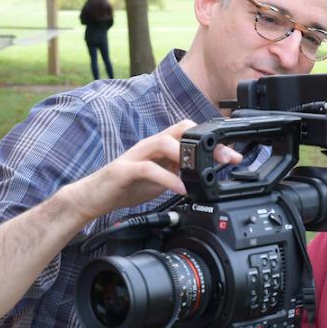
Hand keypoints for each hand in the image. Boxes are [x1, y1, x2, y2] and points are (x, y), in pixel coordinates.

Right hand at [65, 119, 241, 221]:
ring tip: (203, 170)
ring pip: (163, 141)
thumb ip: (181, 172)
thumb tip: (206, 174)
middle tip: (225, 159)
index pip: (190, 133)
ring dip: (186, 155)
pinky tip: (180, 188)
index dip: (213, 141)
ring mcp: (135, 155)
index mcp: (161, 147)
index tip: (233, 156)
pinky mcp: (123, 169)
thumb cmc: (127, 186)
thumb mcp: (162, 179)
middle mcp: (149, 145)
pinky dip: (168, 178)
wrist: (93, 197)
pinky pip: (148, 168)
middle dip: (206, 142)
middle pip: (180, 130)